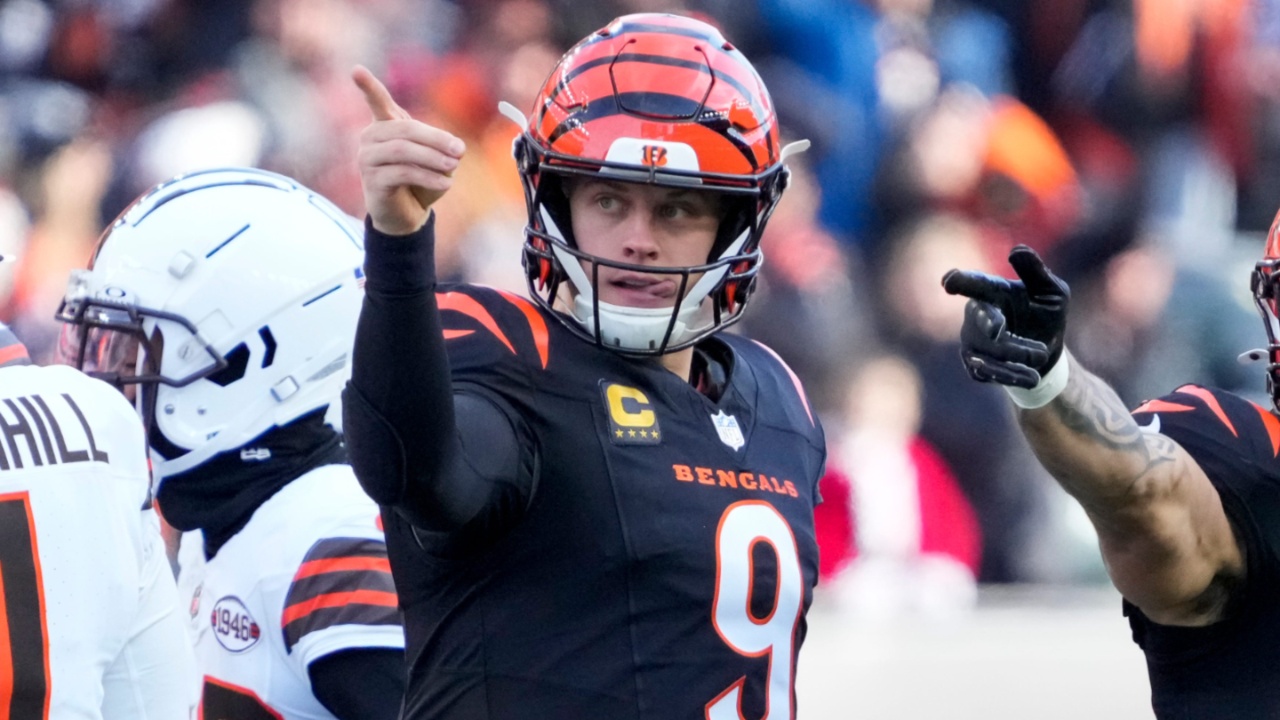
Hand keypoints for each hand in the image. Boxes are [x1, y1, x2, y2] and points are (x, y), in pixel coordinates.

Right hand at [352, 65, 465, 235]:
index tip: (356, 70)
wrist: (407, 214)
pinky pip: (403, 172)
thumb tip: (456, 147)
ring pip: (403, 151)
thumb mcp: (435, 159)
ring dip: (433, 158)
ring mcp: (367, 159)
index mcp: (385, 126)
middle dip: (436, 139)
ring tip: (454, 166)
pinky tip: (446, 183)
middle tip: (460, 150)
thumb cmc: (420, 181)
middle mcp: (370, 138)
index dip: (368, 86)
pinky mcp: (372, 181)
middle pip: (405, 130)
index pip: (377, 101)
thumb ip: (442, 147)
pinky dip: (429, 176)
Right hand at [941, 245, 1069, 388]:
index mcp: (993, 292)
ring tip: (1042, 355)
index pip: (976, 284)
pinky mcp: (975, 367)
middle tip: (998, 329)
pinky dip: (1011, 374)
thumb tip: (1016, 250)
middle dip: (988, 323)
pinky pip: (987, 372)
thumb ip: (1036, 272)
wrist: (1045, 357)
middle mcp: (976, 316)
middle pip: (979, 319)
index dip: (962, 282)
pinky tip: (1031, 377)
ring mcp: (972, 342)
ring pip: (988, 349)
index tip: (949, 281)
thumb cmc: (1047, 316)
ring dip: (1017, 354)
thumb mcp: (1053, 292)